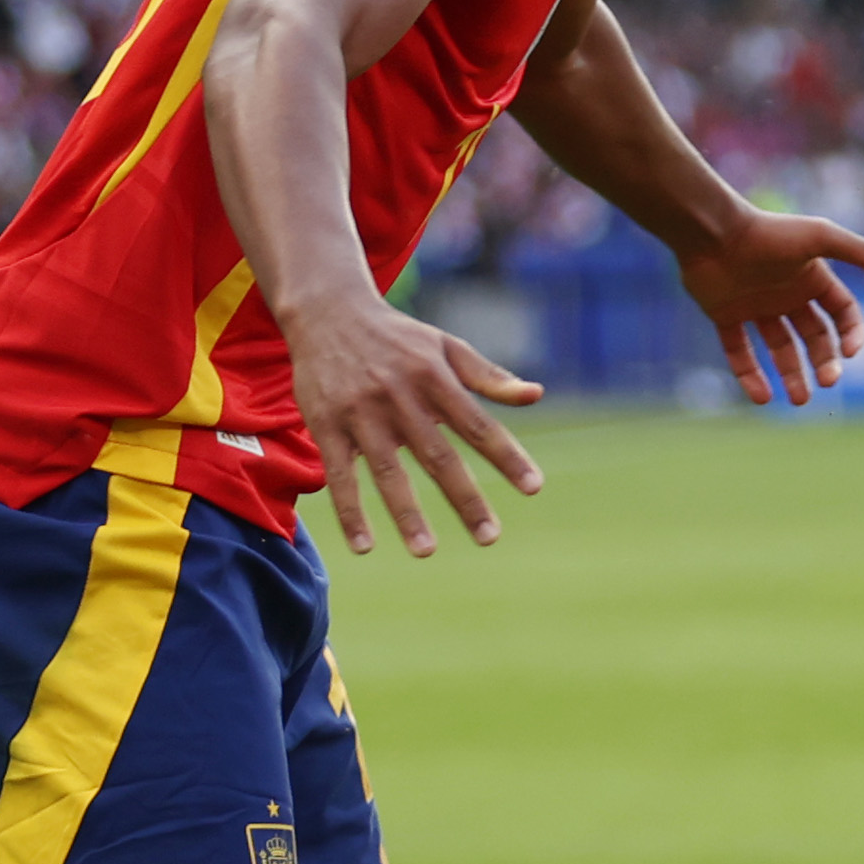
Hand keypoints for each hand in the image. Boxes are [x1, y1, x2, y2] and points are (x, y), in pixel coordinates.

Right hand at [280, 289, 544, 555]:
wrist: (327, 310)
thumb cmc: (397, 337)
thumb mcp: (446, 346)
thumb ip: (490, 376)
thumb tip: (536, 395)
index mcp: (435, 377)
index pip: (478, 425)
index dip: (507, 456)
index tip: (534, 488)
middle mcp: (400, 397)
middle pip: (437, 456)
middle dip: (465, 498)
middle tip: (489, 537)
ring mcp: (361, 413)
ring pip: (387, 471)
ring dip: (406, 514)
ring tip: (426, 552)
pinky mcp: (326, 425)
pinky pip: (339, 476)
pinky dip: (350, 511)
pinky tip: (365, 546)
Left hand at [675, 213, 863, 406]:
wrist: (713, 233)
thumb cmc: (769, 233)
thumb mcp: (821, 238)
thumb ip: (862, 253)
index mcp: (812, 277)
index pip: (842, 313)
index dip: (851, 334)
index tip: (849, 354)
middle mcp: (786, 294)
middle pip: (814, 337)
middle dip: (824, 362)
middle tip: (828, 383)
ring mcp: (755, 306)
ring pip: (780, 348)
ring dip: (792, 375)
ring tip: (799, 400)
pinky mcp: (725, 315)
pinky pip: (739, 351)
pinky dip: (749, 375)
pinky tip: (763, 398)